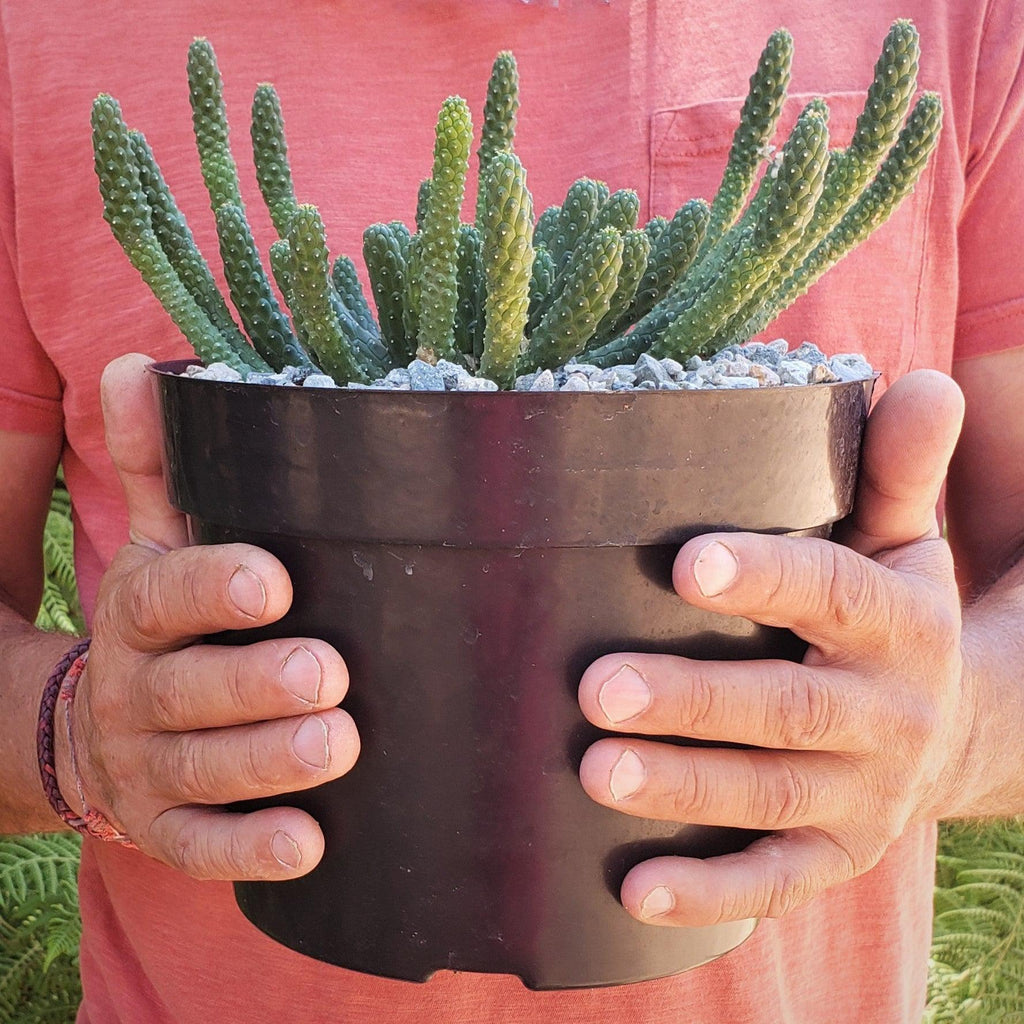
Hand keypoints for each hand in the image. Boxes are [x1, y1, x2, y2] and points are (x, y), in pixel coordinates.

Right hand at [61, 353, 358, 880]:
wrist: (99, 726)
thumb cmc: (163, 621)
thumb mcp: (156, 540)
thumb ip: (157, 463)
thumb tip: (136, 365)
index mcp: (139, 610)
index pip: (167, 594)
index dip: (214, 588)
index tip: (275, 581)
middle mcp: (136, 689)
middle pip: (188, 690)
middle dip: (256, 684)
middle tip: (328, 673)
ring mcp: (147, 765)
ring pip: (202, 768)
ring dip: (269, 761)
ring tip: (337, 745)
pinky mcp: (165, 828)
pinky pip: (203, 847)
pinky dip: (252, 849)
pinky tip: (310, 844)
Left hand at [578, 370, 967, 926]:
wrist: (957, 729)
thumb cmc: (891, 615)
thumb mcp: (903, 543)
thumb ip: (896, 473)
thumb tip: (925, 383)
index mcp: (895, 623)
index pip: (831, 593)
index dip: (766, 578)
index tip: (686, 562)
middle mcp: (887, 714)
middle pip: (788, 708)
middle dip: (695, 700)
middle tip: (598, 688)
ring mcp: (865, 796)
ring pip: (771, 796)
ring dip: (684, 789)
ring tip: (596, 773)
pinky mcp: (842, 857)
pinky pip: (778, 882)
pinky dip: (710, 892)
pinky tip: (634, 890)